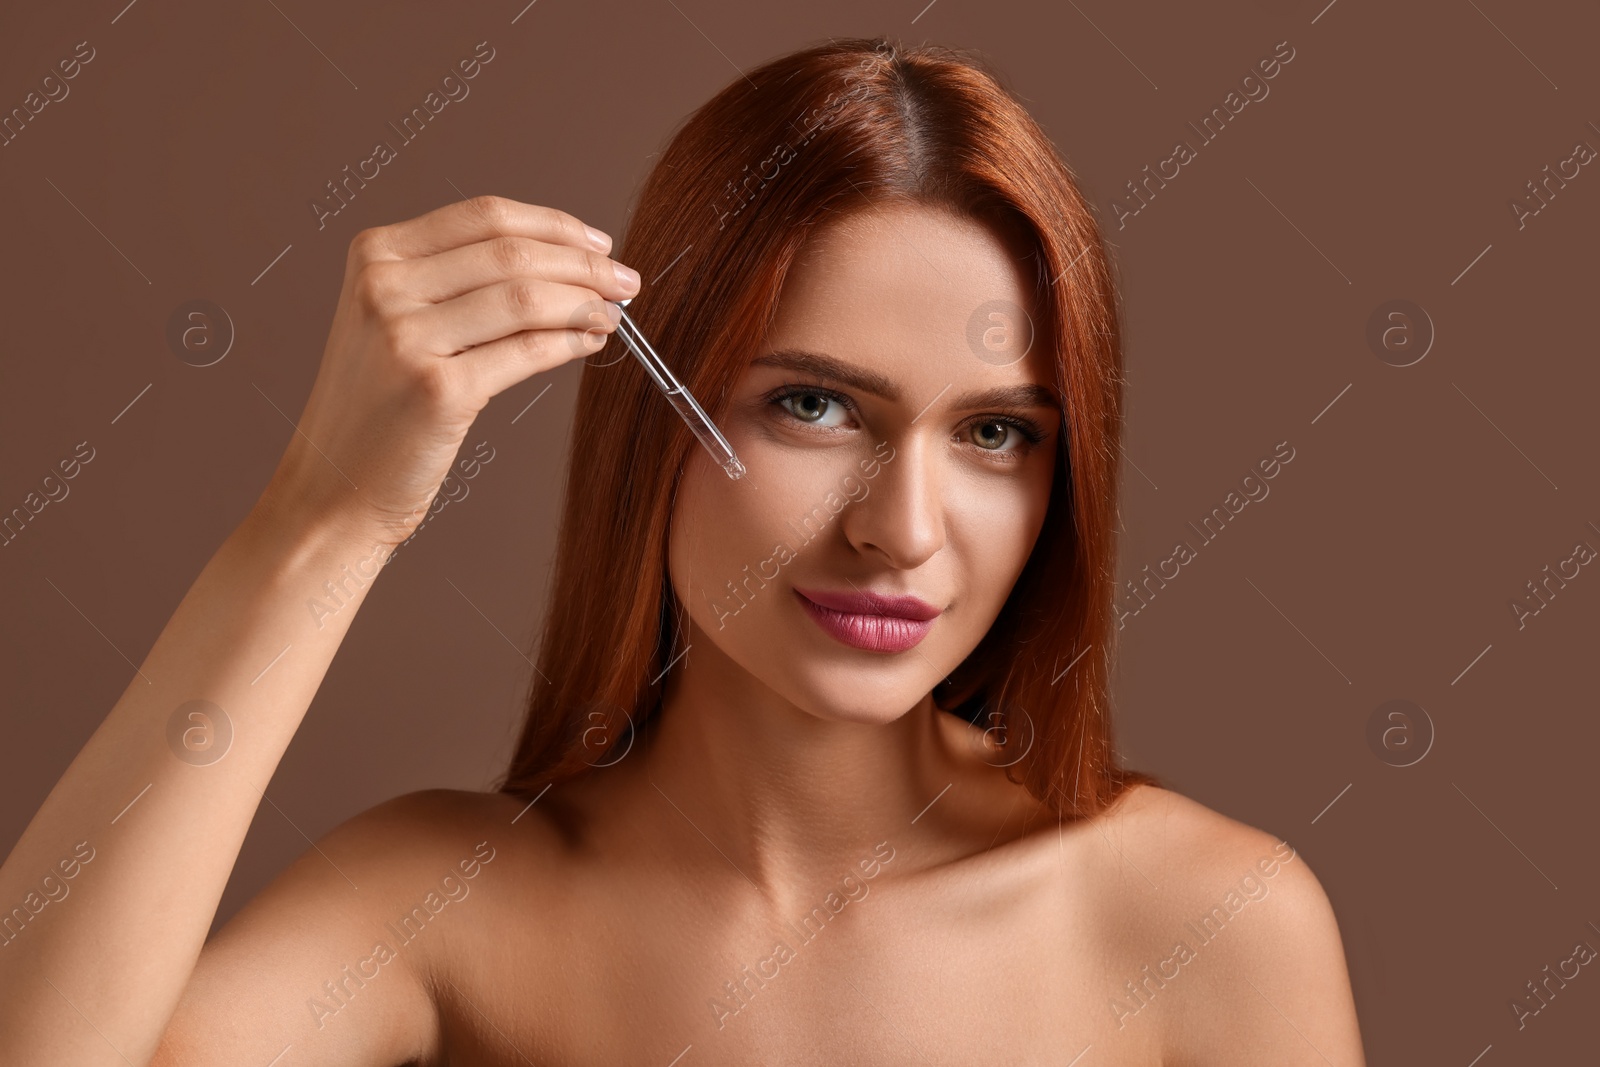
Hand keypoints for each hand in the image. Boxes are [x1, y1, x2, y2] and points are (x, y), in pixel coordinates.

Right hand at [257, 195, 640, 545]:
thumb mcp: (399, 325)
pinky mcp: (437, 390)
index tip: (599, 242)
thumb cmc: (379, 411)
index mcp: (375, 256)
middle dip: (583, 263)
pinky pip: (526, 352)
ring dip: (585, 302)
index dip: (555, 225)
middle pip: (512, 253)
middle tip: (624, 279)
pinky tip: (590, 343)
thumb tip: (564, 265)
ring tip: (614, 314)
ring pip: (525, 297)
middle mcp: (384, 287)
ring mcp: (406, 337)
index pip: (486, 217)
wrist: (333, 489)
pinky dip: (570, 342)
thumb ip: (460, 286)